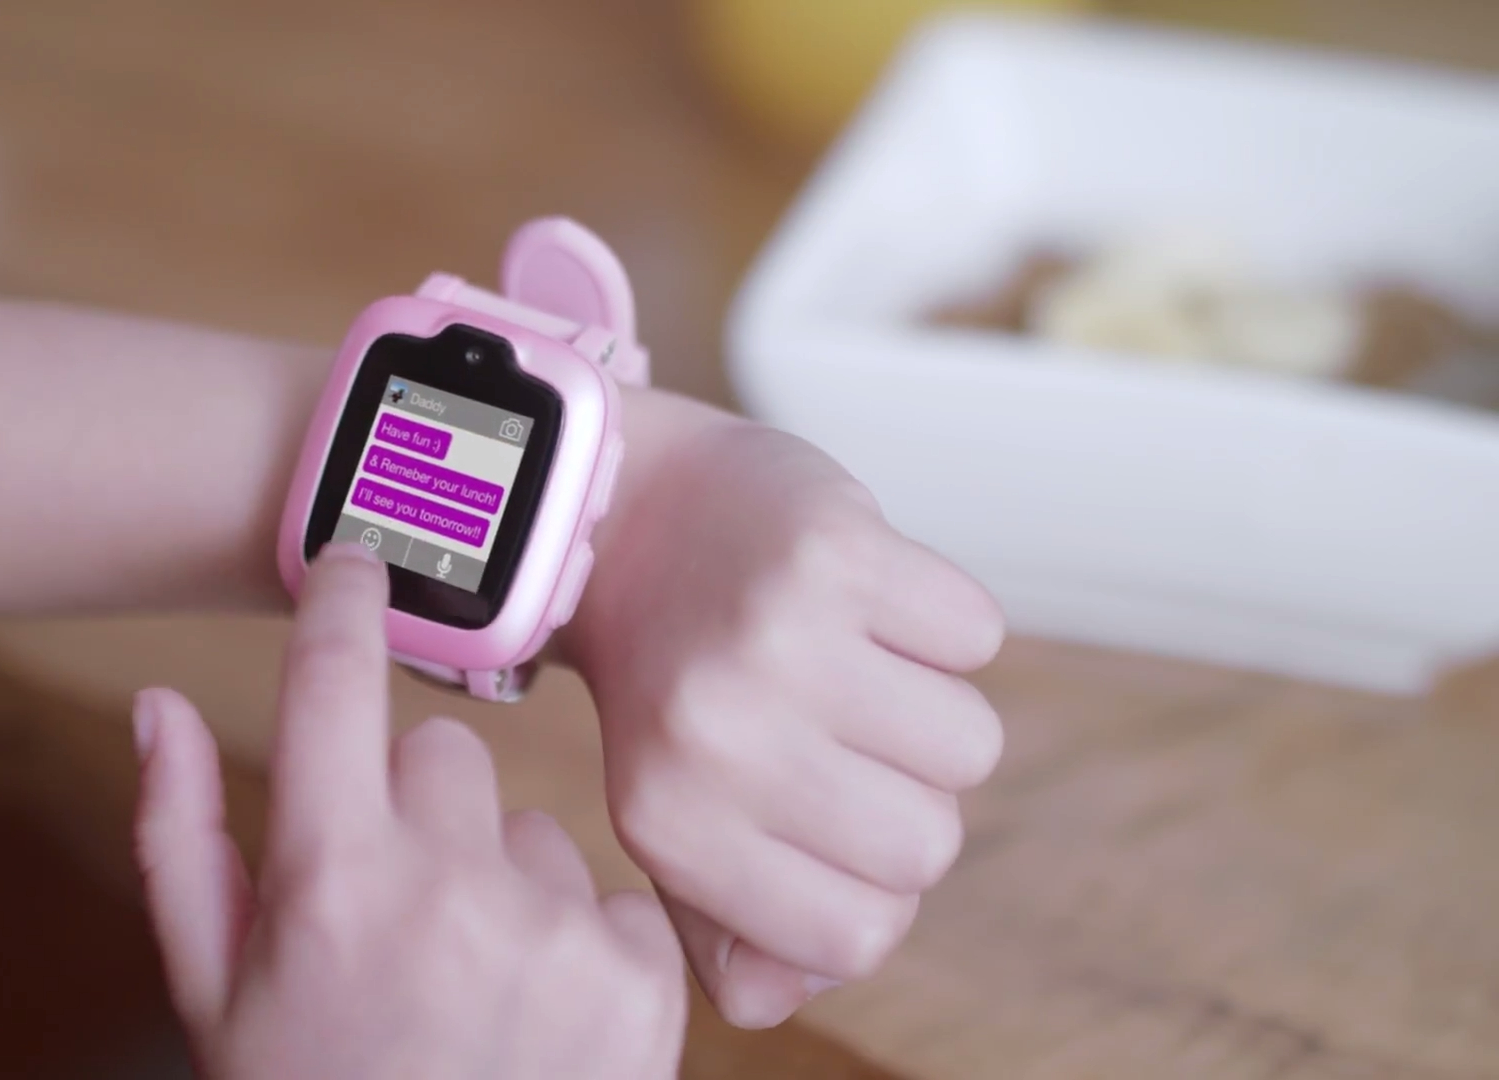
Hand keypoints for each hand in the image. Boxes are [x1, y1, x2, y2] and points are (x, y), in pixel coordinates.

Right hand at [134, 544, 686, 1079]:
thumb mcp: (212, 993)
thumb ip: (181, 835)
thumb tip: (158, 701)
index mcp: (330, 877)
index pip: (336, 680)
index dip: (341, 600)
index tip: (353, 560)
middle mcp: (449, 884)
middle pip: (443, 753)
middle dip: (415, 811)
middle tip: (395, 916)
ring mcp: (557, 928)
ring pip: (531, 830)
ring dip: (502, 885)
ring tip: (469, 991)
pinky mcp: (643, 975)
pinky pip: (609, 894)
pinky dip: (580, 944)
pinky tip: (537, 1018)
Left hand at [564, 396, 1005, 1028]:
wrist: (623, 509)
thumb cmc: (670, 678)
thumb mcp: (668, 811)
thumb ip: (724, 924)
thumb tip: (780, 994)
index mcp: (670, 820)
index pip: (857, 932)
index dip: (868, 884)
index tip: (827, 818)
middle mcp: (717, 735)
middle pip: (927, 845)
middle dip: (906, 798)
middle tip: (839, 731)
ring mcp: (779, 637)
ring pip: (969, 746)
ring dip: (931, 706)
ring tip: (852, 662)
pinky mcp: (836, 546)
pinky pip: (976, 633)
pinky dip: (939, 620)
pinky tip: (863, 600)